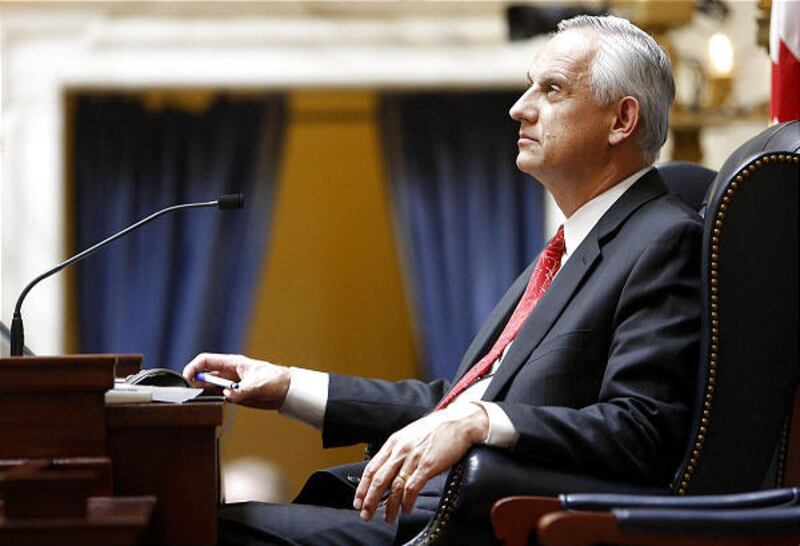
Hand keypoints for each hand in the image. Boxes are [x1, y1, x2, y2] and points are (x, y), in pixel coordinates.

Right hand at [182, 353, 290, 409]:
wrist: (287, 391)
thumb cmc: (275, 380)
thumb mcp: (258, 385)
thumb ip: (242, 391)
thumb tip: (227, 396)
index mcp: (233, 363)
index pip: (206, 360)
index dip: (193, 367)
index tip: (186, 378)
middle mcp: (229, 373)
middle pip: (204, 374)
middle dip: (194, 381)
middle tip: (190, 392)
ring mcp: (230, 384)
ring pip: (209, 386)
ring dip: (202, 391)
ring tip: (198, 399)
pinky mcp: (234, 395)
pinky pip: (217, 396)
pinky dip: (211, 399)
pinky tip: (209, 404)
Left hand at [353, 402, 488, 523]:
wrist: (458, 421)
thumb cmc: (436, 429)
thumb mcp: (410, 435)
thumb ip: (398, 450)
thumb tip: (387, 470)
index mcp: (394, 442)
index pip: (371, 468)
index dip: (362, 487)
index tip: (358, 500)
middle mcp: (400, 450)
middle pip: (379, 479)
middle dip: (370, 500)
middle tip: (366, 514)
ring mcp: (413, 457)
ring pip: (394, 486)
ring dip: (389, 506)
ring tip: (388, 517)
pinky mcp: (428, 465)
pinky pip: (412, 488)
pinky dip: (407, 501)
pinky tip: (406, 509)